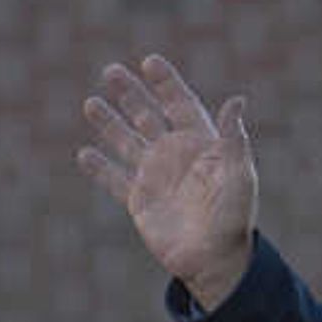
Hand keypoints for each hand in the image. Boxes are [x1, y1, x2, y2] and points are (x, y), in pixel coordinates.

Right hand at [78, 54, 257, 308]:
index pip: (181, 105)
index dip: (167, 83)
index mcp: (202, 145)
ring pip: (127, 141)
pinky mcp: (139, 200)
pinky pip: (114, 179)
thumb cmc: (233, 218)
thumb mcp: (238, 176)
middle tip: (111, 70)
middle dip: (131, 94)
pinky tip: (84, 152)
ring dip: (109, 122)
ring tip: (91, 103)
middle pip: (149, 116)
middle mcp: (176, 156)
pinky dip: (99, 167)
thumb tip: (237, 100)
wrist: (214, 260)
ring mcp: (156, 176)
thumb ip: (233, 139)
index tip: (149, 61)